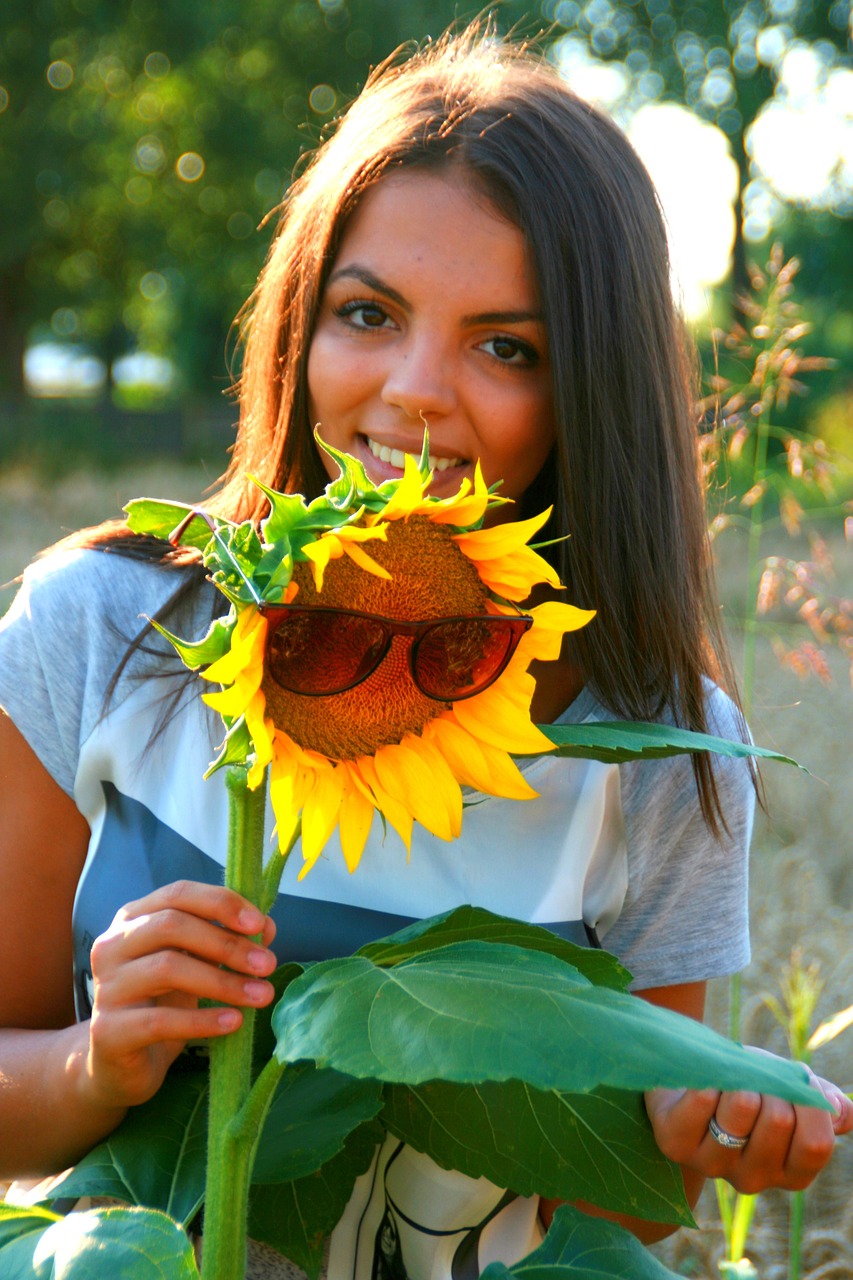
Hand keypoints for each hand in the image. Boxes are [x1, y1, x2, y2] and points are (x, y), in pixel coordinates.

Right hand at [84, 880, 277, 1112]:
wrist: (119, 1065)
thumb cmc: (161, 1004)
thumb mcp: (195, 965)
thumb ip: (225, 941)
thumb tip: (266, 927)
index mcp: (133, 919)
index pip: (177, 894)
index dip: (220, 903)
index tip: (259, 923)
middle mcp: (112, 946)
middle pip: (171, 925)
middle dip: (227, 943)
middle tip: (268, 964)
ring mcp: (106, 987)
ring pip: (167, 968)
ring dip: (223, 981)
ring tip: (261, 995)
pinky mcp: (108, 1031)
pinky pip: (160, 1020)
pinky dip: (203, 1020)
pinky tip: (234, 1022)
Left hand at [645, 1050, 852, 1194]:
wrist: (690, 1082)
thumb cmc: (748, 1087)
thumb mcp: (790, 1092)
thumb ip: (823, 1104)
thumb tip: (842, 1112)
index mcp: (790, 1174)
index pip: (816, 1143)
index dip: (810, 1103)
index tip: (794, 1084)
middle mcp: (753, 1179)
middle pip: (779, 1119)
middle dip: (771, 1084)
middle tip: (755, 1080)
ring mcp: (712, 1165)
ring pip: (742, 1106)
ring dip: (740, 1078)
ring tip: (730, 1081)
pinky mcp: (676, 1144)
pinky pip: (702, 1100)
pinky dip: (709, 1078)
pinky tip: (704, 1083)